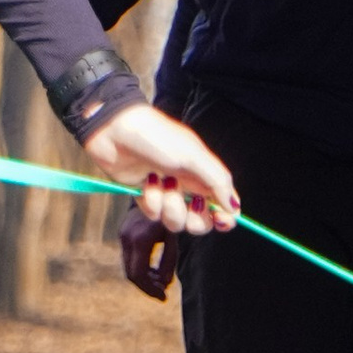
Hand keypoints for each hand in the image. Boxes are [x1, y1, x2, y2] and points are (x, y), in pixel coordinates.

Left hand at [83, 102, 238, 237]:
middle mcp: (188, 186)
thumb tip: (236, 208)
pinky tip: (145, 180)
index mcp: (204, 174)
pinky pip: (153, 214)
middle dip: (195, 218)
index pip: (223, 204)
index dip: (225, 217)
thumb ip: (218, 182)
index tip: (221, 220)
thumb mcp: (193, 157)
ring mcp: (166, 193)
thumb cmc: (158, 137)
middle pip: (200, 221)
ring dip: (169, 205)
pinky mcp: (145, 197)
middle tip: (190, 203)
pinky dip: (150, 200)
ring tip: (161, 182)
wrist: (116, 131)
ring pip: (176, 221)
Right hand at [118, 205, 178, 300]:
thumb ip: (169, 261)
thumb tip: (164, 284)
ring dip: (144, 279)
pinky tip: (153, 271)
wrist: (154, 190)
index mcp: (141, 239)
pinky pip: (129, 259)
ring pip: (129, 268)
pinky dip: (141, 269)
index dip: (150, 290)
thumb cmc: (169, 214)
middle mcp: (127, 238)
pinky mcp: (122, 234)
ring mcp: (123, 235)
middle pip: (131, 274)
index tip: (164, 297)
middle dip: (147, 287)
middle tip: (163, 293)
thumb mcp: (174, 238)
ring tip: (160, 282)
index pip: (139, 274)